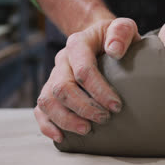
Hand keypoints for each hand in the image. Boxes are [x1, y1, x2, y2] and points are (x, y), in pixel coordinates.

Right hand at [34, 18, 140, 141]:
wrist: (99, 38)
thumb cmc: (114, 37)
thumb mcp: (123, 27)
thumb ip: (122, 32)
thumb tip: (114, 50)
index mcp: (78, 43)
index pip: (83, 69)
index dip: (99, 90)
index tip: (116, 106)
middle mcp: (62, 60)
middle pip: (62, 88)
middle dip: (83, 107)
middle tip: (104, 119)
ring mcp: (54, 75)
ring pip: (47, 100)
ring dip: (65, 119)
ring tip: (86, 130)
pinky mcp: (51, 89)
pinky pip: (40, 108)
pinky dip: (47, 125)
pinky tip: (61, 137)